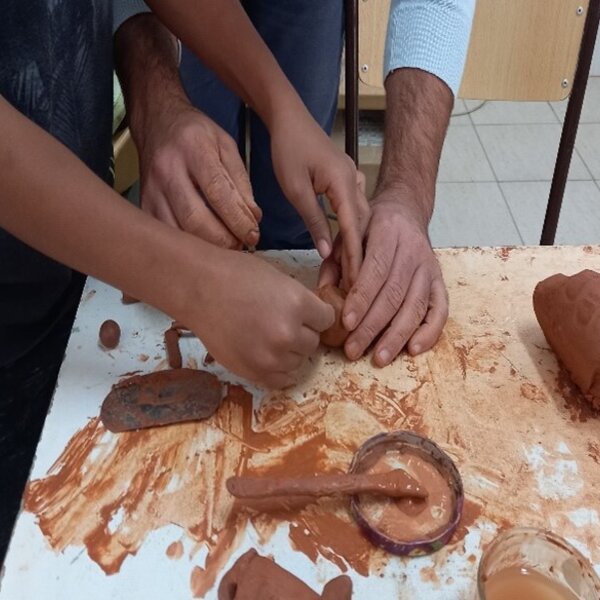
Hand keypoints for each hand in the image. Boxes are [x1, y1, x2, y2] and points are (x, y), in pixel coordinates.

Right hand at [137, 99, 261, 247]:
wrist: (156, 121)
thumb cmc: (195, 134)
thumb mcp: (226, 145)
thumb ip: (241, 181)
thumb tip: (253, 218)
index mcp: (193, 149)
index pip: (217, 193)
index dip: (237, 220)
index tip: (253, 234)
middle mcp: (168, 170)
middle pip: (195, 219)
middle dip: (223, 240)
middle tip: (240, 245)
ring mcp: (151, 189)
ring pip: (178, 231)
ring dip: (206, 246)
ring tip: (225, 246)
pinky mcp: (143, 204)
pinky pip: (166, 233)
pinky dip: (187, 245)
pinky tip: (203, 245)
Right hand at [190, 250, 334, 387]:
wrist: (197, 287)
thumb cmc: (235, 275)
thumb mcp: (279, 279)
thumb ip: (301, 301)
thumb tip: (315, 319)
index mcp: (298, 304)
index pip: (327, 319)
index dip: (316, 314)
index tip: (305, 313)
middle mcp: (288, 333)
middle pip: (313, 342)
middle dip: (302, 332)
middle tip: (280, 322)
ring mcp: (270, 356)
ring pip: (298, 361)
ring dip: (289, 351)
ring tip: (267, 335)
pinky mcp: (253, 372)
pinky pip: (280, 379)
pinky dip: (277, 368)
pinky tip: (267, 354)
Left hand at [269, 111, 369, 286]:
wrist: (289, 119)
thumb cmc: (288, 150)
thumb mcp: (296, 190)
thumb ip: (313, 221)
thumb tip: (325, 252)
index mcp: (344, 183)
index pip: (352, 227)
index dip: (354, 254)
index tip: (356, 279)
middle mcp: (354, 181)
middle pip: (361, 223)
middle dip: (359, 252)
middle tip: (355, 281)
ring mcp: (352, 178)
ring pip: (359, 215)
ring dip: (356, 239)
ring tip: (351, 265)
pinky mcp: (346, 178)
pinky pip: (354, 206)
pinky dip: (351, 225)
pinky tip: (347, 239)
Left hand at [319, 186, 447, 364]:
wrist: (406, 210)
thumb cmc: (371, 227)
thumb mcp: (348, 233)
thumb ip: (336, 261)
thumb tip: (324, 294)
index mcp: (387, 233)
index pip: (375, 270)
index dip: (361, 299)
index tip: (346, 322)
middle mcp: (413, 251)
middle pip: (394, 294)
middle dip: (373, 326)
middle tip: (353, 350)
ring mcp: (429, 268)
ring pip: (416, 306)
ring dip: (397, 336)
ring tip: (379, 358)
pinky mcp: (440, 281)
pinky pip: (440, 310)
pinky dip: (429, 332)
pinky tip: (413, 349)